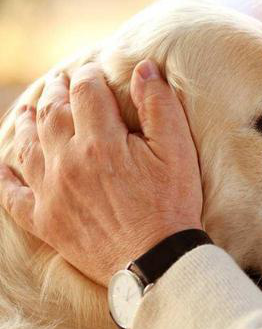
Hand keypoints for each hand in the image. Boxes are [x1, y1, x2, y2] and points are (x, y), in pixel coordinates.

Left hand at [0, 60, 202, 285]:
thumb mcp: (177, 150)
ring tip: (30, 110)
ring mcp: (51, 192)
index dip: (89, 75)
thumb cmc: (172, 203)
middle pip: (52, 113)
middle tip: (60, 82)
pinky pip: (12, 194)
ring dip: (27, 123)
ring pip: (27, 146)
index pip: (86, 91)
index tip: (93, 71)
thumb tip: (143, 68)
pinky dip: (5, 177)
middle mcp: (67, 162)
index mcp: (100, 141)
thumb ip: (159, 105)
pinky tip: (5, 165)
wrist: (155, 260)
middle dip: (56, 92)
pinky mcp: (45, 221)